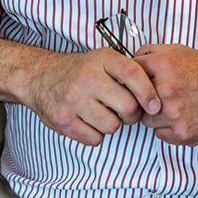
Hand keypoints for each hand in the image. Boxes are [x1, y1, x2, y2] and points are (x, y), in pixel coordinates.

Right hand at [22, 48, 160, 146]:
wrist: (39, 76)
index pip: (133, 73)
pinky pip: (94, 139)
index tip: (155, 106)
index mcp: (102, 59)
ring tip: (102, 113)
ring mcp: (73, 99)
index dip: (148, 92)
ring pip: (112, 126)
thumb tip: (157, 98)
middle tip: (125, 111)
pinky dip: (96, 134)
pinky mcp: (62, 120)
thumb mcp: (104, 60)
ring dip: (112, 124)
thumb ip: (129, 72)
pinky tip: (88, 121)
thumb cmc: (81, 71)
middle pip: (128, 107)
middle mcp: (87, 77)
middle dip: (132, 114)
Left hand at [133, 44, 197, 145]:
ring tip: (174, 106)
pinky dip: (168, 129)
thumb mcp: (179, 50)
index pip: (128, 75)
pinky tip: (182, 117)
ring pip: (146, 120)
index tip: (137, 85)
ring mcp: (174, 113)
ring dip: (155, 116)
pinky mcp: (181, 133)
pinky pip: (160, 134)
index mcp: (163, 66)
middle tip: (159, 97)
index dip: (132, 81)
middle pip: (134, 101)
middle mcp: (166, 89)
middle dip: (143, 100)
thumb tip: (129, 59)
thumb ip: (151, 52)